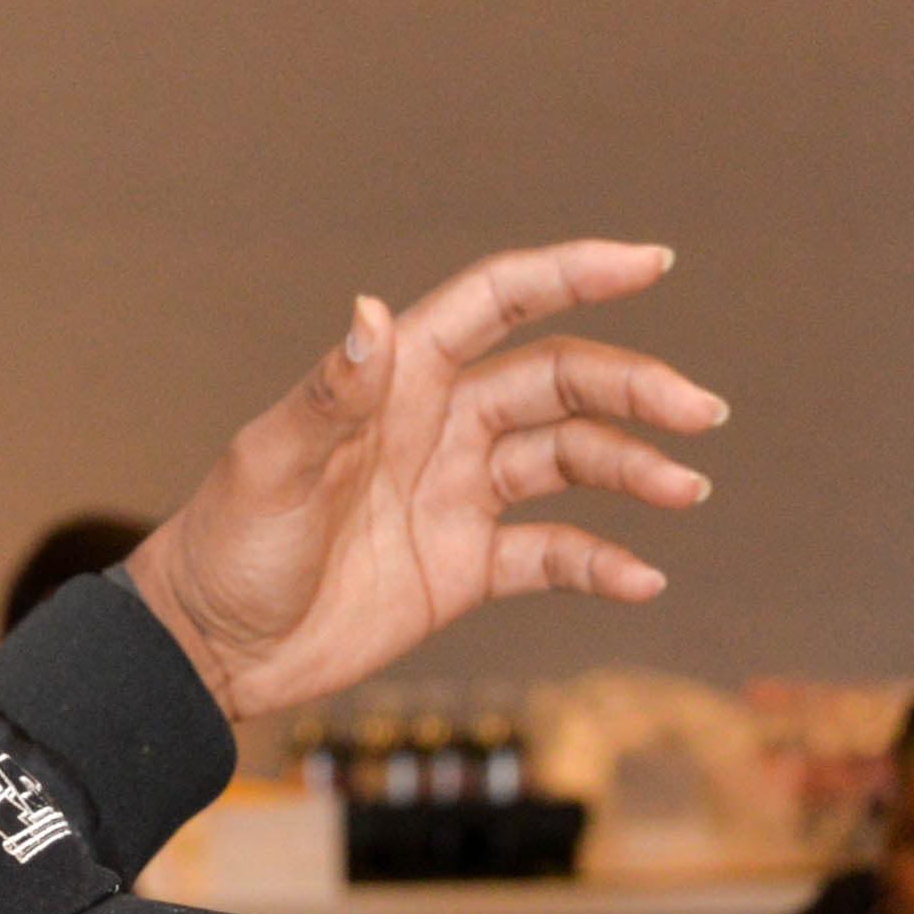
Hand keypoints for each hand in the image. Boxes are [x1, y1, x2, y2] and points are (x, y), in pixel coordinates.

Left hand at [117, 244, 725, 721]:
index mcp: (399, 379)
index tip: (650, 264)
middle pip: (559, 382)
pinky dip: (601, 562)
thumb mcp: (268, 466)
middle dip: (634, 389)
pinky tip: (644, 578)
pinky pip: (551, 554)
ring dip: (634, 469)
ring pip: (570, 460)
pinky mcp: (464, 566)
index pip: (501, 303)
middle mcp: (439, 424)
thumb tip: (371, 318)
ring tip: (686, 491)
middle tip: (701, 412)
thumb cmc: (225, 546)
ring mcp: (457, 494)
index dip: (574, 274)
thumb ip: (330, 396)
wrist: (212, 649)